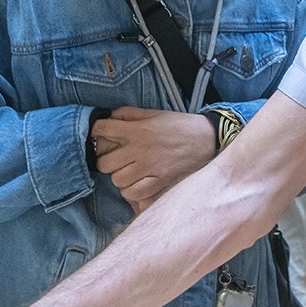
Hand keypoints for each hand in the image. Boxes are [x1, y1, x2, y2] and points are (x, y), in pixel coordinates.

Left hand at [92, 107, 215, 210]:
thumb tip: (110, 117)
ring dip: (120, 176)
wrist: (207, 138)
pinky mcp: (159, 181)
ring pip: (117, 180)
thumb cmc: (180, 125)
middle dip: (106, 160)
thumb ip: (130, 113)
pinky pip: (133, 193)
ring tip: (128, 172)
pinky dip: (132, 190)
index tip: (100, 134)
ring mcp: (149, 167)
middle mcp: (139, 149)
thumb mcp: (154, 113)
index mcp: (137, 129)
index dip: (97, 131)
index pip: (102, 129)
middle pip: (104, 162)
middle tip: (115, 159)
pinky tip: (137, 183)